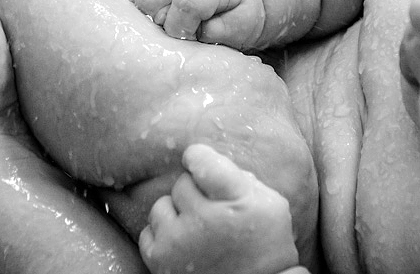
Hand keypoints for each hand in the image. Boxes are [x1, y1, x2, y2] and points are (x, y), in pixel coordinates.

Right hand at [123, 0, 265, 48]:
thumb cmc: (237, 10)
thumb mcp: (243, 23)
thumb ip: (223, 30)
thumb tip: (197, 34)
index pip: (186, 2)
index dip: (183, 28)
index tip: (190, 38)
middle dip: (160, 25)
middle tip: (175, 34)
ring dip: (144, 19)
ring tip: (164, 28)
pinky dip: (133, 13)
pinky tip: (151, 22)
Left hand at [138, 145, 299, 273]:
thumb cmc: (266, 247)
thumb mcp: (272, 206)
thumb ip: (242, 178)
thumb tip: (210, 161)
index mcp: (235, 199)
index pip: (200, 158)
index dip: (199, 159)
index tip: (200, 165)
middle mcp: (204, 217)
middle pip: (182, 183)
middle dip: (194, 194)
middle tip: (210, 213)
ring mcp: (178, 239)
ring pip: (161, 205)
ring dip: (175, 215)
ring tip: (195, 231)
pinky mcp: (160, 260)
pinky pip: (148, 232)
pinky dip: (163, 238)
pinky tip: (183, 247)